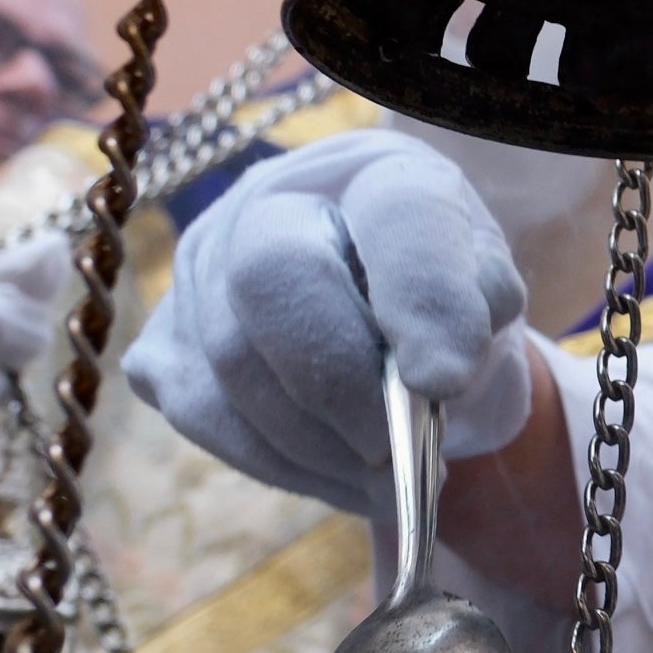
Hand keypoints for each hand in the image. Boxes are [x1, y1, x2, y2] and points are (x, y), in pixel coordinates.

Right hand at [122, 131, 529, 512]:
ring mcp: (201, 266)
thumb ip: (476, 311)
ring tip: (385, 480)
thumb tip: (432, 374)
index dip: (421, 294)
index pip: (396, 210)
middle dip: (340, 384)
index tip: (445, 380)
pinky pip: (202, 414)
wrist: (395, 337)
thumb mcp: (490, 296)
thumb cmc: (448, 309)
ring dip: (315, 445)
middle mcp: (271, 198)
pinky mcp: (163, 341)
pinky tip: (339, 478)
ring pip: (227, 364)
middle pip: (270, 276)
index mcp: (378, 172)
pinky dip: (280, 464)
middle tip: (395, 450)